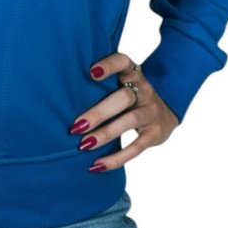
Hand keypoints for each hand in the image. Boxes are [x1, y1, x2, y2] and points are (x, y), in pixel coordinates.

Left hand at [68, 52, 180, 171]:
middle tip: (76, 125)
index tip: (91, 72)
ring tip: (84, 144)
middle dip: (99, 112)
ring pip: (129, 121)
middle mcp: (144, 90)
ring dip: (105, 134)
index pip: (124, 62)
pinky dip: (116, 159)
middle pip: (124, 97)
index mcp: (133, 74)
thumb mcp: (123, 82)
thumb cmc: (130, 94)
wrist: (167, 112)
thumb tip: (61, 90)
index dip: (109, 65)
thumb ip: (102, 82)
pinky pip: (136, 148)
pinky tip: (97, 165)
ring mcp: (151, 112)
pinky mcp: (155, 134)